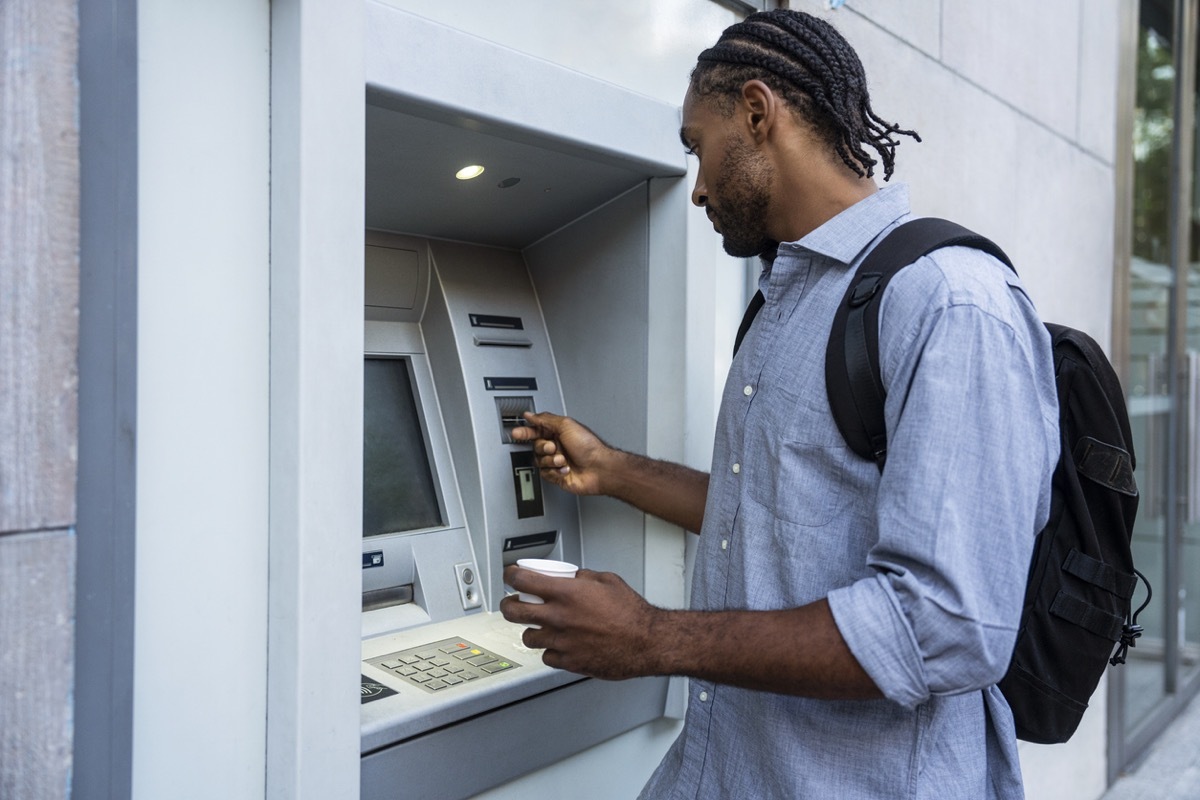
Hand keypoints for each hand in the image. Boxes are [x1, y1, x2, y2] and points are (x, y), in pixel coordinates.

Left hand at [499, 565, 661, 680]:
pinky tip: (556, 645)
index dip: (510, 576)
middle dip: (508, 605)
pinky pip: (546, 657)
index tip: (510, 576)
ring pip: (527, 637)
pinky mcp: (568, 662)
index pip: (522, 580)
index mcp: (566, 593)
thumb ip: (584, 577)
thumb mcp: (608, 580)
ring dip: (529, 630)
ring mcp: (561, 641)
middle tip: (511, 603)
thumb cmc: (632, 613)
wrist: (646, 642)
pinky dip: (549, 651)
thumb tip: (574, 577)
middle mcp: (558, 617)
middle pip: (513, 611)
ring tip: (537, 627)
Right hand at [510, 411, 614, 495]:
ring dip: (551, 460)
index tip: (517, 433)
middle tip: (553, 447)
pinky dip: (555, 471)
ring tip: (563, 460)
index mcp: (558, 432)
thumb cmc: (589, 447)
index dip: (525, 431)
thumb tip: (530, 415)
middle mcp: (557, 446)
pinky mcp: (557, 475)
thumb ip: (545, 419)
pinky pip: (545, 473)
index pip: (536, 430)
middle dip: (543, 447)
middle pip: (536, 446)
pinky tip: (566, 468)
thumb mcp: (566, 425)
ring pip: (539, 461)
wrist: (599, 469)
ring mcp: (557, 461)